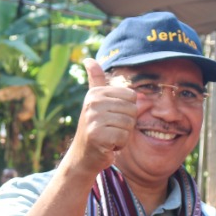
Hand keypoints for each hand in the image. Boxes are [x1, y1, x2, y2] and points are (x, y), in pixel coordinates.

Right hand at [63, 58, 138, 176]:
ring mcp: (93, 118)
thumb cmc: (98, 129)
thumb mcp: (100, 104)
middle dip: (127, 124)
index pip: (132, 96)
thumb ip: (101, 83)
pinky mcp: (96, 134)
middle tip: (111, 130)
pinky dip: (119, 145)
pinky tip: (108, 145)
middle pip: (132, 110)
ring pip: (129, 124)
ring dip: (123, 135)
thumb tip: (89, 59)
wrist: (84, 156)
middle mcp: (93, 102)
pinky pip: (124, 136)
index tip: (113, 117)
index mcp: (96, 92)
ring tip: (109, 136)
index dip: (128, 111)